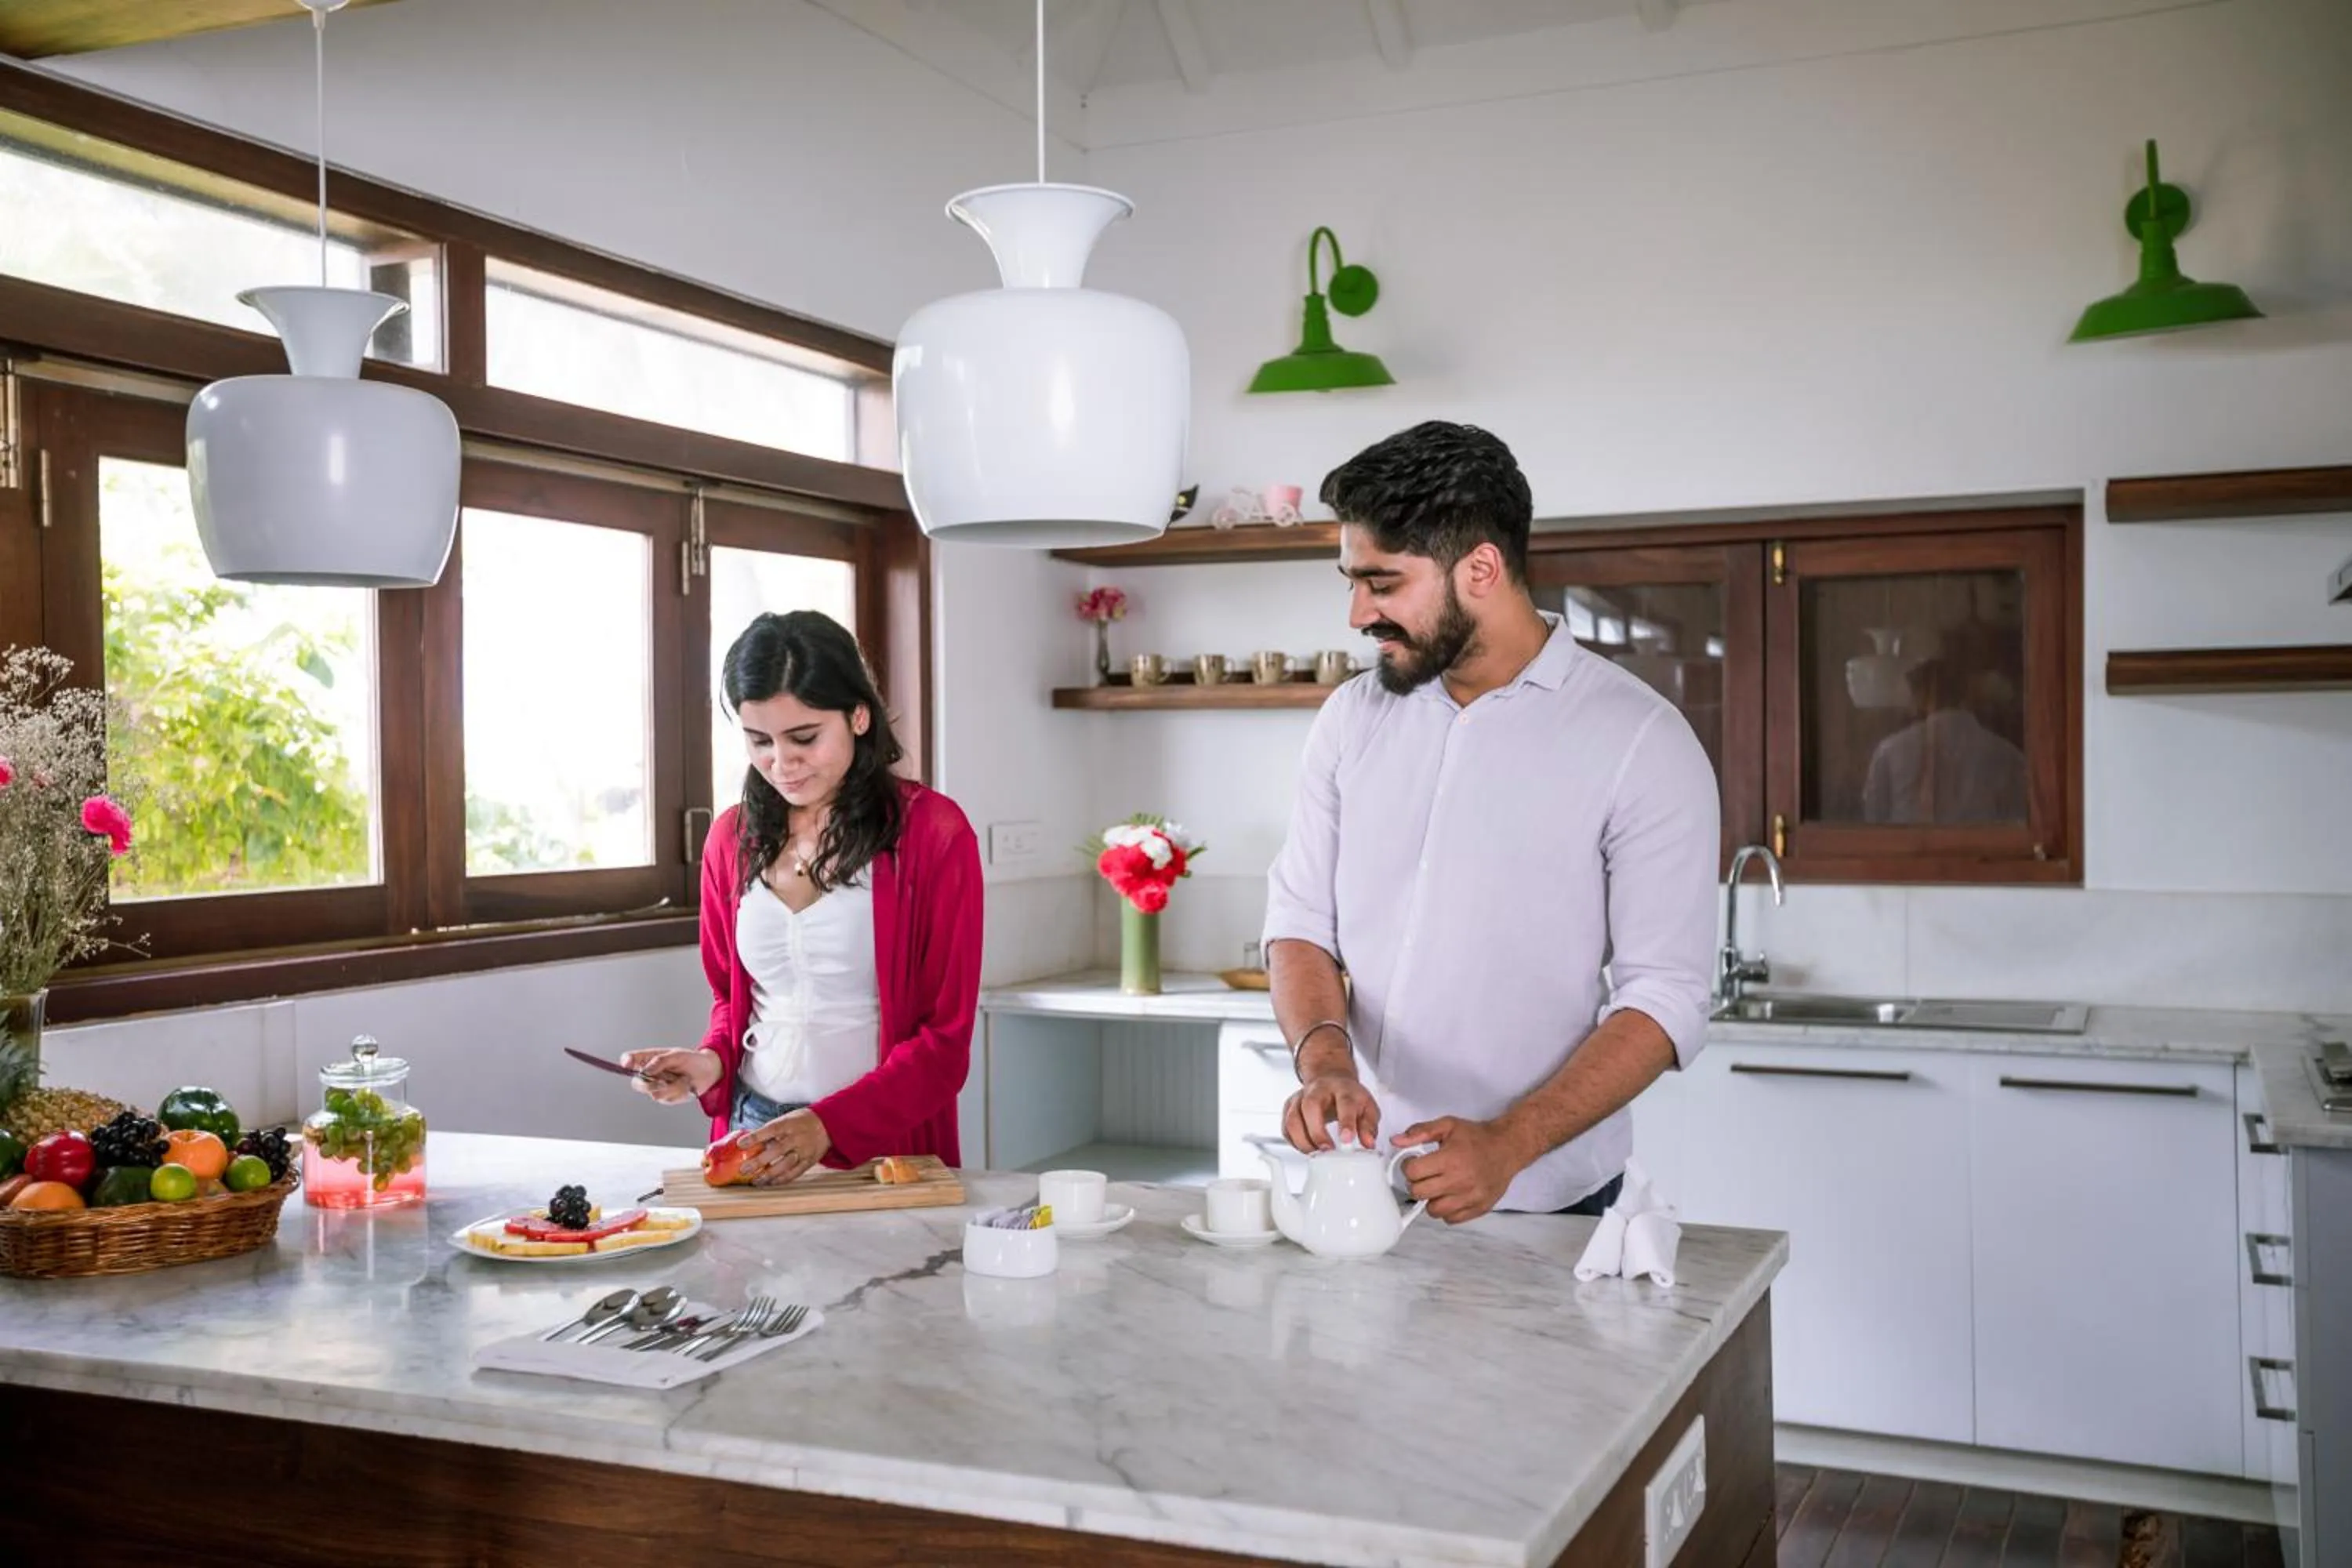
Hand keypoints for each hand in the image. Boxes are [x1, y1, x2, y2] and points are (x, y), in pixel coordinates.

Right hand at [619, 1048, 721, 1104]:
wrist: (708, 1073)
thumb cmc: (691, 1060)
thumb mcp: (677, 1055)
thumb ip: (661, 1061)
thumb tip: (647, 1069)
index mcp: (649, 1059)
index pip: (631, 1059)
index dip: (626, 1061)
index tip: (628, 1064)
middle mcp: (650, 1074)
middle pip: (636, 1083)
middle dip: (649, 1083)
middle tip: (663, 1081)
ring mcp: (656, 1087)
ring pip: (653, 1092)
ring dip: (670, 1086)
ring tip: (682, 1079)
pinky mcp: (666, 1097)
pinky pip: (666, 1097)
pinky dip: (678, 1091)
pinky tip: (685, 1085)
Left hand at [736, 1108, 832, 1185]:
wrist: (827, 1124)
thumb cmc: (801, 1121)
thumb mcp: (787, 1119)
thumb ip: (770, 1131)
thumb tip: (747, 1141)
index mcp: (790, 1124)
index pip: (770, 1129)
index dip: (755, 1137)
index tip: (741, 1144)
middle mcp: (797, 1137)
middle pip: (777, 1150)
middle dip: (759, 1161)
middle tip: (743, 1169)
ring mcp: (805, 1150)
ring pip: (785, 1165)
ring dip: (768, 1174)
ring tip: (755, 1181)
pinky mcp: (809, 1161)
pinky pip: (794, 1173)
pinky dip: (781, 1179)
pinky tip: (769, 1183)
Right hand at [1283, 1071, 1381, 1152]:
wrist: (1330, 1078)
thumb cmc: (1349, 1096)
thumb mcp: (1367, 1107)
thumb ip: (1369, 1126)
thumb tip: (1368, 1144)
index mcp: (1342, 1089)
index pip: (1344, 1102)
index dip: (1346, 1122)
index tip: (1347, 1140)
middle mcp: (1318, 1090)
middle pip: (1310, 1106)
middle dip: (1317, 1132)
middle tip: (1327, 1150)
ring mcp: (1301, 1097)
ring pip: (1292, 1118)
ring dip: (1303, 1140)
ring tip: (1316, 1153)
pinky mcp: (1289, 1107)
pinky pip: (1285, 1127)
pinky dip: (1294, 1142)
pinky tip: (1306, 1147)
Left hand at [1393, 1117, 1534, 1224]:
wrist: (1508, 1148)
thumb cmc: (1476, 1137)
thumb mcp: (1448, 1125)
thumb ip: (1420, 1131)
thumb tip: (1395, 1141)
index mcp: (1450, 1159)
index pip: (1413, 1173)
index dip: (1409, 1166)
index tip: (1415, 1162)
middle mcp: (1460, 1181)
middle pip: (1419, 1193)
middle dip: (1417, 1183)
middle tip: (1425, 1175)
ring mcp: (1470, 1198)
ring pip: (1433, 1211)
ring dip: (1431, 1199)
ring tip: (1438, 1186)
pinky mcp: (1479, 1209)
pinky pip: (1451, 1219)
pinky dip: (1447, 1210)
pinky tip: (1451, 1195)